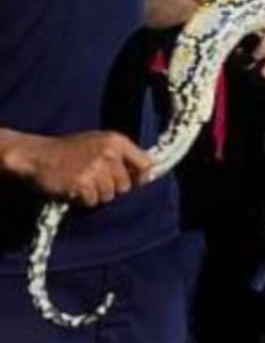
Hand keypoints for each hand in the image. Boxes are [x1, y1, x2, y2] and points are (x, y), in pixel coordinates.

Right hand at [2, 131, 152, 207]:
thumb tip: (148, 175)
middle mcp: (109, 154)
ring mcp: (95, 169)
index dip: (141, 177)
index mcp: (116, 141)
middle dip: (112, 187)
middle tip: (93, 179)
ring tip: (81, 182)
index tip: (136, 181)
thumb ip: (123, 156)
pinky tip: (73, 188)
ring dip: (96, 194)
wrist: (37, 155)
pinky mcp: (81, 184)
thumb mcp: (99, 143)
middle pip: (126, 186)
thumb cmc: (69, 150)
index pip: (145, 164)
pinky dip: (83, 200)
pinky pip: (92, 202)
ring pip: (109, 196)